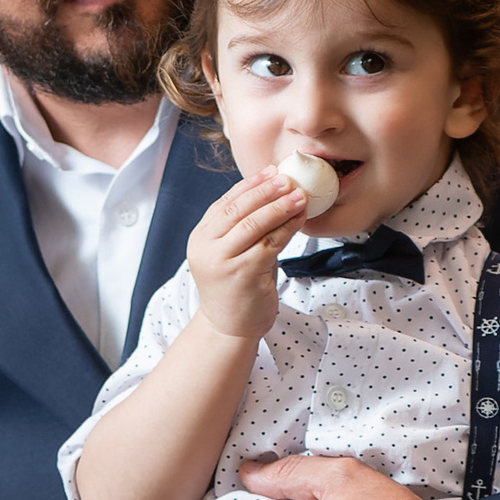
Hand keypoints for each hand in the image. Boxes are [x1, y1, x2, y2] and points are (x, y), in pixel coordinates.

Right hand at [186, 170, 307, 343]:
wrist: (229, 327)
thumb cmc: (234, 288)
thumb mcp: (229, 253)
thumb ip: (240, 227)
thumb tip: (271, 193)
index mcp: (200, 238)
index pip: (225, 203)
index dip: (249, 185)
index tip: (271, 172)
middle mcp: (206, 248)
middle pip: (238, 209)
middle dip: (265, 191)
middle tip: (288, 179)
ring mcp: (223, 261)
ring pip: (254, 224)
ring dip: (279, 207)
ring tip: (299, 196)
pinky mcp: (243, 274)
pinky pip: (270, 244)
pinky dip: (287, 228)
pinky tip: (299, 220)